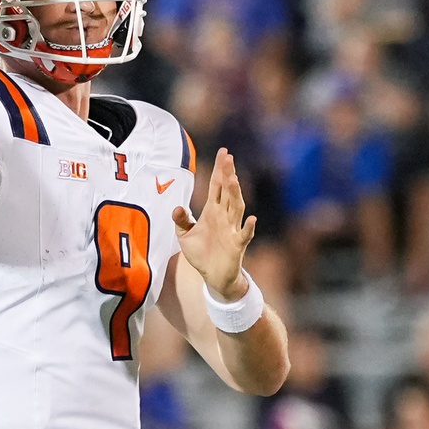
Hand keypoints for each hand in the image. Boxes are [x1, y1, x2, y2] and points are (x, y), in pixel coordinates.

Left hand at [173, 148, 255, 300]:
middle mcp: (224, 216)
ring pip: (236, 208)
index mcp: (213, 211)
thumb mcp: (185, 236)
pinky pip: (245, 235)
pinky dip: (249, 228)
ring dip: (236, 194)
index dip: (219, 169)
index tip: (223, 152)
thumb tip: (177, 207)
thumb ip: (181, 220)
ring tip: (234, 179)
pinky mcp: (237, 246)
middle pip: (227, 192)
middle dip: (228, 175)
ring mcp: (232, 229)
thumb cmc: (201, 253)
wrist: (213, 277)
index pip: (216, 186)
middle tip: (228, 157)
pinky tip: (252, 219)